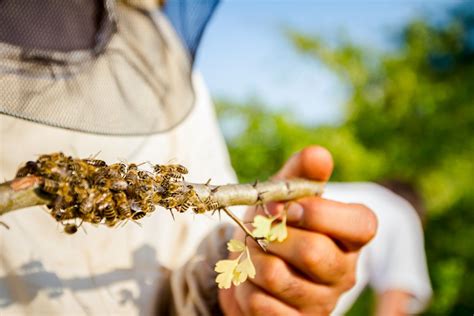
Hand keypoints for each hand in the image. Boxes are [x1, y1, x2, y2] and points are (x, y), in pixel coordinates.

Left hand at [218, 146, 377, 314]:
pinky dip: (243, 286)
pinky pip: (261, 305)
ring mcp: (322, 301)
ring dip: (250, 257)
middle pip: (313, 252)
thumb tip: (319, 154)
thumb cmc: (272, 223)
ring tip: (251, 251)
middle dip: (271, 234)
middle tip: (257, 229)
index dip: (319, 212)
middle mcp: (344, 271)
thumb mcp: (283, 194)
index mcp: (351, 235)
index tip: (286, 208)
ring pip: (278, 277)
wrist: (250, 263)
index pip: (361, 224)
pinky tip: (249, 279)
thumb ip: (301, 174)